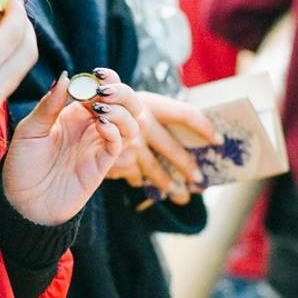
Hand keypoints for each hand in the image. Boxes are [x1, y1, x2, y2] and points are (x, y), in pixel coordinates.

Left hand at [2, 72, 141, 225]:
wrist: (23, 203)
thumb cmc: (23, 166)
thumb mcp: (30, 130)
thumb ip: (49, 104)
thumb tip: (66, 76)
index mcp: (74, 113)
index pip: (103, 88)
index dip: (106, 78)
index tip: (97, 74)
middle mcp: (91, 127)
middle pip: (126, 101)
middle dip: (121, 91)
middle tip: (103, 92)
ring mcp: (99, 145)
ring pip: (131, 121)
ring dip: (122, 109)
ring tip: (100, 109)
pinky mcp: (103, 164)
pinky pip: (121, 143)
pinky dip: (116, 129)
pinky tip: (101, 125)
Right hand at [105, 90, 220, 203]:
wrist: (78, 108)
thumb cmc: (109, 104)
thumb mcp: (130, 100)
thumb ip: (155, 111)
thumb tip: (195, 130)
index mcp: (150, 102)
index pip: (185, 115)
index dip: (204, 127)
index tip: (219, 141)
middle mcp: (140, 121)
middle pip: (173, 148)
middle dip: (188, 167)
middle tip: (200, 182)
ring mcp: (128, 142)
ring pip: (156, 170)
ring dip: (170, 186)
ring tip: (182, 197)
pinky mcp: (117, 160)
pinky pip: (136, 176)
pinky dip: (143, 183)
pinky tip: (151, 190)